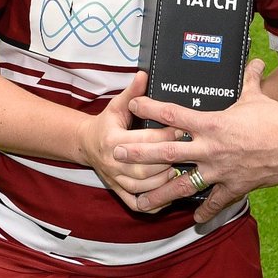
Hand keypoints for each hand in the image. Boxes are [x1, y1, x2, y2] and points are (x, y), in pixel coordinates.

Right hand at [80, 70, 183, 211]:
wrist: (87, 144)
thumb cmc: (107, 123)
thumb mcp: (117, 105)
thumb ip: (132, 92)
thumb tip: (144, 74)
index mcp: (113, 139)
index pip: (145, 139)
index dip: (166, 134)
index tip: (184, 128)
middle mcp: (113, 162)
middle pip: (146, 166)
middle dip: (169, 159)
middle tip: (191, 152)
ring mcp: (115, 179)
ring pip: (144, 186)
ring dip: (165, 180)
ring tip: (184, 171)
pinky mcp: (118, 191)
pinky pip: (137, 203)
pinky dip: (153, 202)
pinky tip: (169, 195)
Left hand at [116, 60, 277, 222]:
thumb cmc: (276, 118)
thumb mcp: (257, 96)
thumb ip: (250, 81)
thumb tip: (254, 63)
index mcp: (213, 124)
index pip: (174, 115)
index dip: (151, 108)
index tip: (133, 105)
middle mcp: (210, 149)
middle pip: (167, 152)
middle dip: (139, 154)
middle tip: (117, 154)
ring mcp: (221, 171)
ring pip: (183, 184)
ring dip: (160, 193)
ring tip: (140, 202)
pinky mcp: (235, 186)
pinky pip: (216, 202)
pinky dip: (205, 212)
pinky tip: (194, 220)